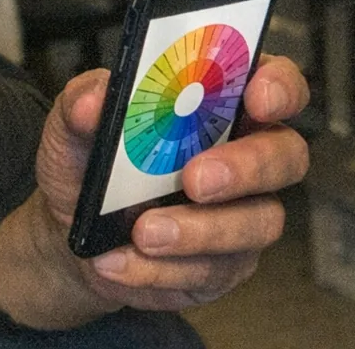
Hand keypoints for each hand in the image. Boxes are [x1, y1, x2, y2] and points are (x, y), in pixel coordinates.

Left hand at [0, 55, 309, 325]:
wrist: (68, 230)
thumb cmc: (88, 161)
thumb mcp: (72, 125)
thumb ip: (82, 103)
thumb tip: (93, 100)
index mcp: (221, 104)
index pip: (276, 83)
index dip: (279, 87)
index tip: (256, 97)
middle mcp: (246, 156)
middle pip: (286, 156)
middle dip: (245, 167)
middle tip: (196, 180)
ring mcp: (242, 215)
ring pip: (255, 223)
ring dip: (198, 231)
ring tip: (143, 232)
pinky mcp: (224, 266)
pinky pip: (210, 271)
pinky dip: (160, 268)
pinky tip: (118, 260)